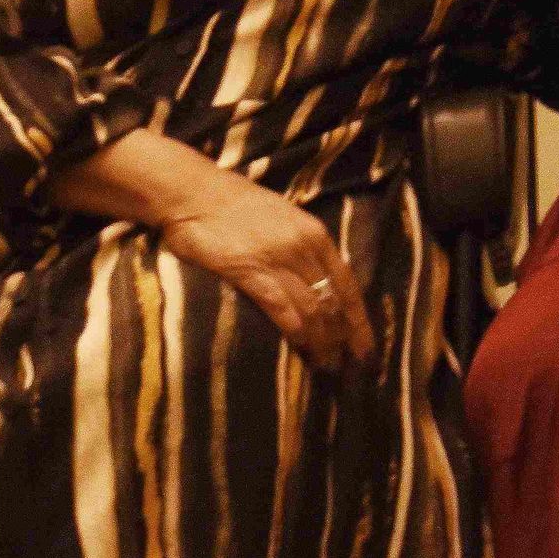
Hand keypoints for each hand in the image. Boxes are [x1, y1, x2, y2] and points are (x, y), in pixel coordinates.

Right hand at [158, 179, 373, 373]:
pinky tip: (300, 348)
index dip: (359, 318)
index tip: (366, 344)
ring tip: (326, 364)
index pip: (347, 283)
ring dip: (322, 341)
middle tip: (350, 365)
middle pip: (334, 301)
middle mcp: (303, 248)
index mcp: (314, 234)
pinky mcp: (250, 272)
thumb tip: (312, 278)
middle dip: (345, 337)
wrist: (192, 192)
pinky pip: (282, 309)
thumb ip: (299, 245)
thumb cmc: (232, 203)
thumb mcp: (281, 217)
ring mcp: (278, 260)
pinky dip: (295, 332)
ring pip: (313, 309)